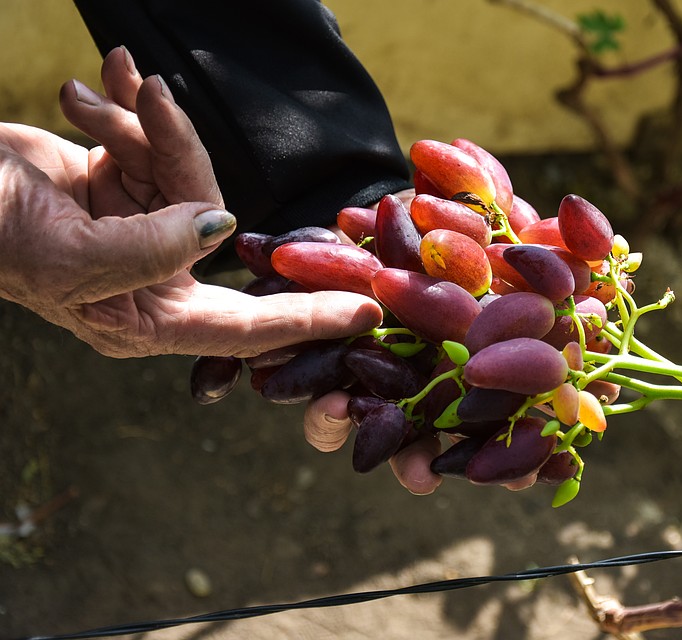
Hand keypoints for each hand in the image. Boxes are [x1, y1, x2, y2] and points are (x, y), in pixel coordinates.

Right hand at [0, 47, 381, 357]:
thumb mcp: (68, 254)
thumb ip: (153, 248)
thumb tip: (222, 229)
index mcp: (147, 317)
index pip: (246, 327)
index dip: (309, 319)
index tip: (369, 309)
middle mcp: (154, 276)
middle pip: (211, 218)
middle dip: (180, 157)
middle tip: (152, 105)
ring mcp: (142, 228)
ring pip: (179, 170)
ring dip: (136, 124)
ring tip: (86, 96)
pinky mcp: (123, 186)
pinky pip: (148, 146)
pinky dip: (124, 110)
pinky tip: (97, 81)